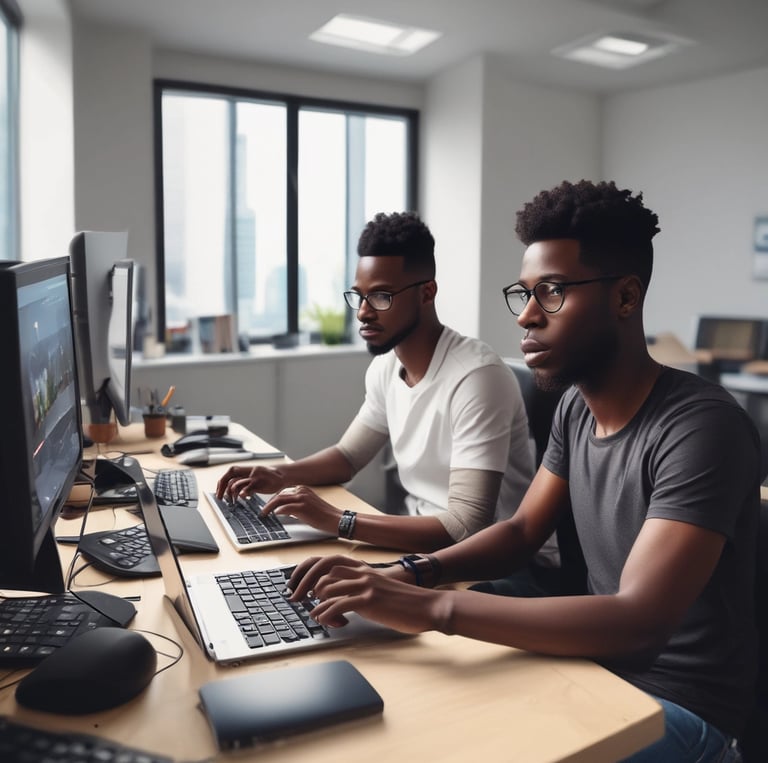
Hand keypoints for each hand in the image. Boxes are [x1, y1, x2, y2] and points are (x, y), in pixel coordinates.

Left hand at [215, 465, 286, 500]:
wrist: (284, 475)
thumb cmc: (269, 478)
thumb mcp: (255, 477)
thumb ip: (245, 481)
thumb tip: (234, 490)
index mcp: (246, 470)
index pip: (230, 473)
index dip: (222, 482)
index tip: (219, 492)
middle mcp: (248, 471)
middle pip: (230, 476)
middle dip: (222, 488)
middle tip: (220, 498)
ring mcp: (254, 477)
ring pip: (237, 482)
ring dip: (231, 492)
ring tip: (231, 500)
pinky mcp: (261, 483)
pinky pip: (250, 486)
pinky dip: (244, 491)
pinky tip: (241, 496)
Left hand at [261, 486, 340, 535]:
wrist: (336, 519)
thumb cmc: (324, 515)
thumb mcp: (309, 505)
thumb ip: (296, 504)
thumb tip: (283, 510)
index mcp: (303, 489)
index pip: (283, 492)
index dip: (273, 499)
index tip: (267, 506)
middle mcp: (302, 491)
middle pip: (279, 495)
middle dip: (268, 503)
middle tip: (263, 511)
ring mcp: (302, 498)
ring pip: (279, 500)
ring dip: (269, 507)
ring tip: (264, 514)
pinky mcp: (303, 507)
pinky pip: (285, 508)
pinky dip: (278, 511)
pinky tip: (275, 515)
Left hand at [288, 554, 447, 632]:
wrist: (428, 606)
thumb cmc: (404, 603)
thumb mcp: (378, 591)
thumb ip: (360, 592)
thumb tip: (340, 602)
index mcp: (364, 569)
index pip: (329, 561)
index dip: (311, 570)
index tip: (300, 584)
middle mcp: (362, 573)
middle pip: (324, 571)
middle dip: (306, 585)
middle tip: (299, 600)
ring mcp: (366, 585)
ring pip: (328, 588)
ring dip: (317, 604)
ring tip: (315, 615)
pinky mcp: (369, 601)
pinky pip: (338, 604)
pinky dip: (325, 613)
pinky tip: (323, 620)